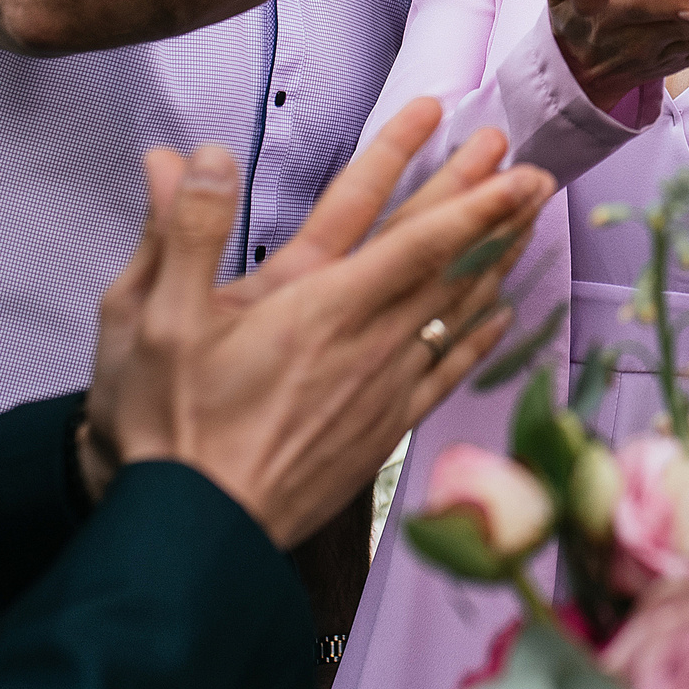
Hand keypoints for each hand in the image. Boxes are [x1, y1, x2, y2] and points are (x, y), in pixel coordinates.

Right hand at [82, 99, 553, 547]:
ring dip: (498, 260)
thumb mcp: (151, 318)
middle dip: (493, 209)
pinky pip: (449, 371)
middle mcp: (365, 341)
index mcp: (317, 305)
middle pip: (447, 263)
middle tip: (537, 169)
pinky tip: (504, 313)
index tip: (503, 156)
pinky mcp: (384, 429)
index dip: (464, 192)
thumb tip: (199, 157)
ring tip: (534, 221)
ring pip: (456, 311)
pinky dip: (481, 336)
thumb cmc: (169, 425)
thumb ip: (185, 229)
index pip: (413, 236)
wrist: (192, 531)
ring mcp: (382, 387)